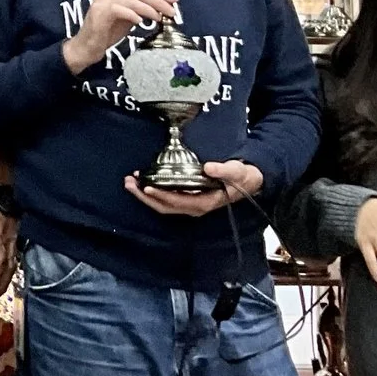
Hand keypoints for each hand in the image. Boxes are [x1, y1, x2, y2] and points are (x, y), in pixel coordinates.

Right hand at [63, 0, 177, 73]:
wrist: (87, 47)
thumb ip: (143, 8)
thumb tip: (165, 3)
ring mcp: (102, 0)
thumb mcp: (129, 18)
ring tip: (160, 18)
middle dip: (158, 0)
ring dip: (149, 8)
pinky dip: (133, 14)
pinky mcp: (99, 11)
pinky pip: (119, 9)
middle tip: (172, 10)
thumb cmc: (107, 32)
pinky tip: (141, 22)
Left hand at [126, 158, 263, 217]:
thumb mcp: (236, 171)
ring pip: (162, 204)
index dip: (161, 196)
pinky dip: (152, 192)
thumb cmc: (241, 177)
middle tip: (129, 183)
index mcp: (203, 203)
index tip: (146, 187)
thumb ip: (224, 170)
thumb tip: (209, 168)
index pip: (177, 202)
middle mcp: (194, 207)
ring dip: (145, 195)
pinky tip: (143, 182)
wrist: (247, 182)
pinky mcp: (186, 199)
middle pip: (164, 206)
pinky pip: (165, 199)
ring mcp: (189, 204)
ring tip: (130, 182)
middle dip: (145, 196)